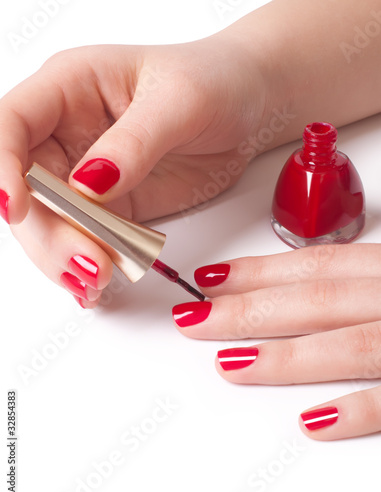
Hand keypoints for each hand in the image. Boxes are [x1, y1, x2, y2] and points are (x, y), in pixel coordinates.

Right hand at [0, 36, 266, 305]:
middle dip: (49, 232)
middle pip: (26, 188)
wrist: (244, 109)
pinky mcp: (113, 207)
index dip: (3, 166)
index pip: (11, 124)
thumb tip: (88, 184)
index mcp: (70, 87)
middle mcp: (68, 133)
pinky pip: (89, 239)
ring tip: (98, 282)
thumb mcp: (180, 101)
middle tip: (89, 265)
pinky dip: (93, 262)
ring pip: (53, 223)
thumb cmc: (214, 82)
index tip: (15, 205)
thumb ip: (133, 143)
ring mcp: (87, 176)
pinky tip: (102, 281)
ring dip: (67, 256)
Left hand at [172, 243, 380, 439]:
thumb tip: (292, 296)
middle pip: (315, 300)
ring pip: (346, 346)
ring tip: (230, 363)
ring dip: (284, 356)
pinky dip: (354, 411)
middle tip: (196, 318)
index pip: (314, 266)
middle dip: (249, 310)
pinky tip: (310, 421)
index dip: (258, 272)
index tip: (210, 279)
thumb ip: (353, 287)